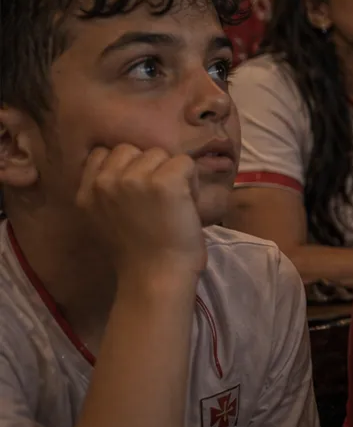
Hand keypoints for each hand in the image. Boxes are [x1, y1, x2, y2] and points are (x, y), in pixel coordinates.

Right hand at [76, 145, 206, 282]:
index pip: (103, 153)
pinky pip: (184, 163)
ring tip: (172, 203)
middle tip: (157, 198)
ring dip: (171, 173)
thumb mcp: (104, 219)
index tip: (138, 190)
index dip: (126, 166)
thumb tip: (129, 167)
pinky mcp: (165, 181)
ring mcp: (134, 179)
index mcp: (86, 192)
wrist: (155, 276)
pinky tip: (186, 204)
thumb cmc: (138, 254)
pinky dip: (192, 181)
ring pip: (160, 153)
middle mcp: (105, 182)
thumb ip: (107, 192)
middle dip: (148, 167)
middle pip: (132, 150)